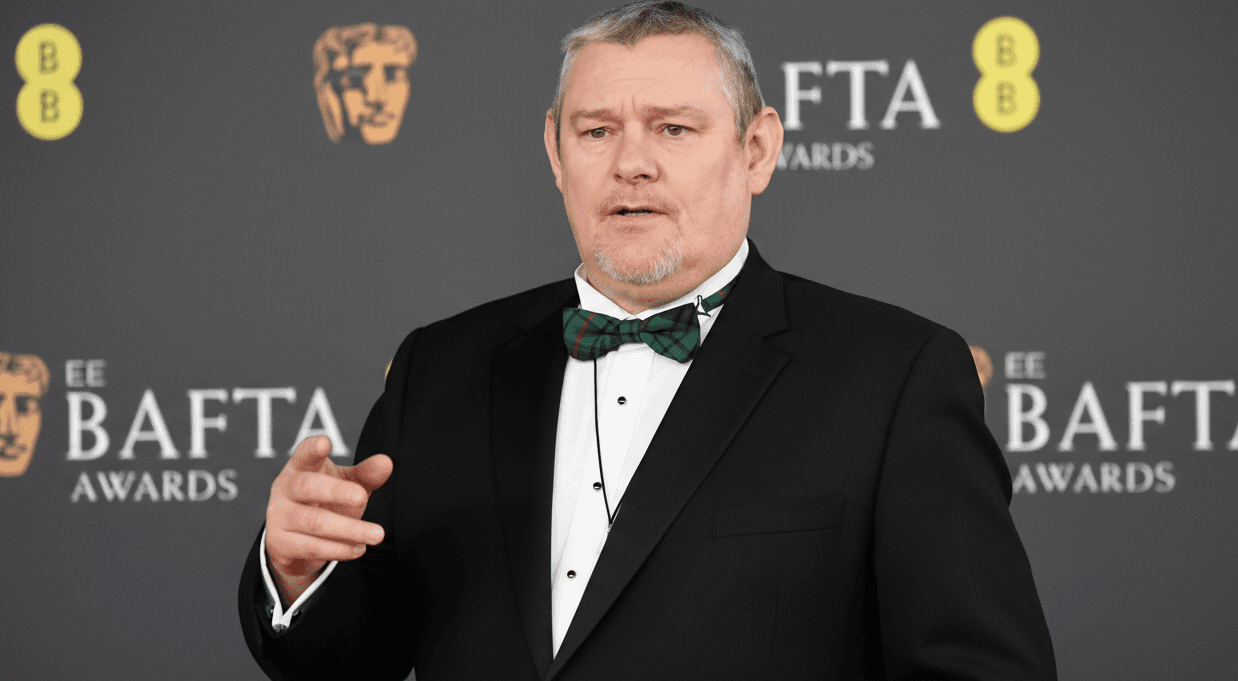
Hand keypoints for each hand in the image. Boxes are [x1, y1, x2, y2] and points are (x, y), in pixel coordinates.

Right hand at [264, 435, 392, 603]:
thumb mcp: (347, 485)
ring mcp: (279, 516)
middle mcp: (285, 489)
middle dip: (337, 491)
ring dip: (349, 529)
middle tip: (363, 497)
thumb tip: (386, 462)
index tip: (324, 443)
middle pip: (308, 486)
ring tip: (377, 534)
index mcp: (300, 467)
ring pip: (314, 522)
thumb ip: (365, 475)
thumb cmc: (326, 501)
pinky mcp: (280, 544)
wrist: (295, 542)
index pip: (303, 454)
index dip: (312, 449)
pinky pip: (311, 547)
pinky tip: (359, 548)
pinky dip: (338, 549)